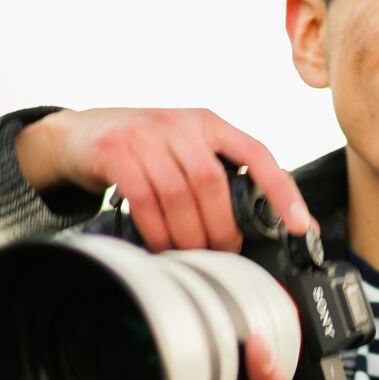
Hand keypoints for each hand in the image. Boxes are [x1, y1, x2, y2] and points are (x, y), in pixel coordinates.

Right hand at [14, 107, 315, 251]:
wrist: (78, 133)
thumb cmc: (140, 149)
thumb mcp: (182, 148)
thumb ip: (214, 173)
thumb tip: (254, 224)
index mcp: (208, 123)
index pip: (256, 153)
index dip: (282, 190)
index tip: (300, 225)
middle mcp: (181, 124)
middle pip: (213, 182)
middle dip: (221, 228)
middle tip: (222, 255)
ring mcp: (145, 134)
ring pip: (179, 193)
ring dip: (188, 234)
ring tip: (191, 256)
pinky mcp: (115, 151)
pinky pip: (144, 198)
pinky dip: (157, 229)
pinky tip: (161, 246)